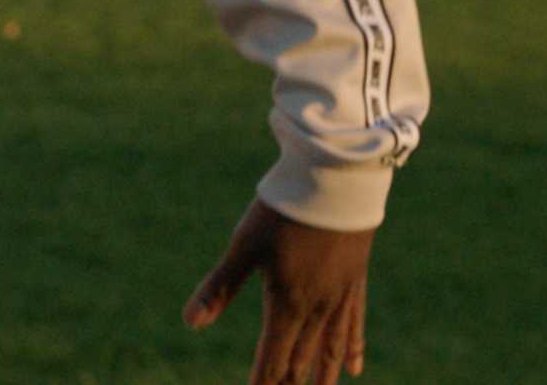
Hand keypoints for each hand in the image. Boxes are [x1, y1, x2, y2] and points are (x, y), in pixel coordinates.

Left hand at [184, 198, 374, 383]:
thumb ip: (220, 287)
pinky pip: (354, 325)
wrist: (337, 181)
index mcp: (287, 302)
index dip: (264, 382)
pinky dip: (351, 349)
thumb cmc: (283, 210)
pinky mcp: (355, 281)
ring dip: (323, 376)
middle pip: (302, 359)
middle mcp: (317, 307)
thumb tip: (191, 322)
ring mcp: (340, 296)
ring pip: (332, 348)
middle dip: (291, 383)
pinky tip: (353, 367)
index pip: (274, 357)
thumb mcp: (244, 246)